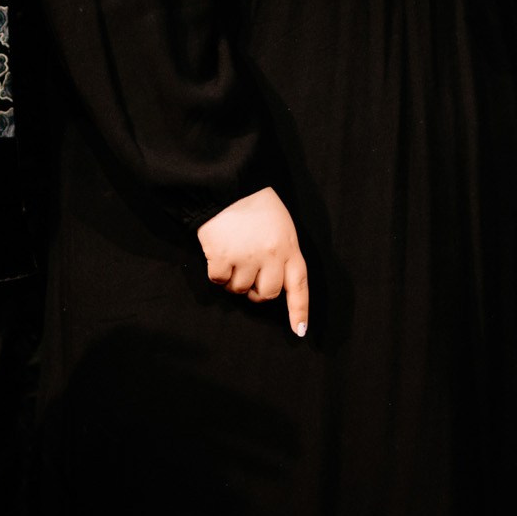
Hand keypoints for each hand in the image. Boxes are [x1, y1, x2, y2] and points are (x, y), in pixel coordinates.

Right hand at [197, 185, 309, 336]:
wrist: (228, 184)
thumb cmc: (256, 205)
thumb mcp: (282, 226)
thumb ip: (282, 253)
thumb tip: (272, 284)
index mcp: (289, 246)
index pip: (299, 285)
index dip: (299, 310)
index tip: (300, 331)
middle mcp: (271, 255)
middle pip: (266, 294)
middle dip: (256, 291)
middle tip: (249, 277)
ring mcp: (247, 257)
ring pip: (240, 289)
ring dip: (234, 279)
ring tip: (233, 254)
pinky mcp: (223, 256)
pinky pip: (219, 280)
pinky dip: (217, 271)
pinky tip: (218, 252)